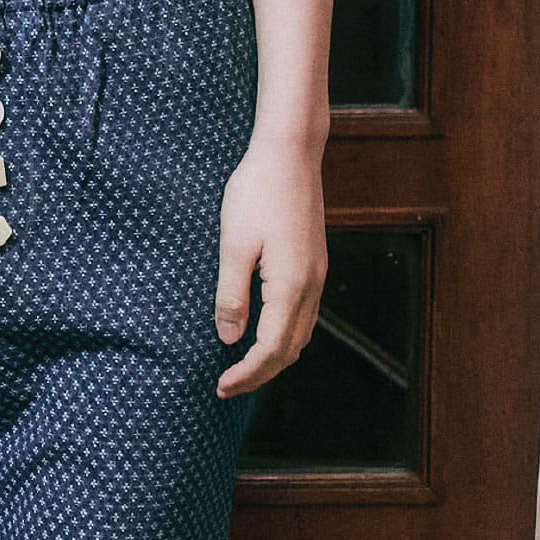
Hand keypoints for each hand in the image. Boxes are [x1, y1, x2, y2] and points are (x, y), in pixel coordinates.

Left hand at [212, 136, 326, 396]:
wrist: (290, 153)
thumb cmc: (256, 192)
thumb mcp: (233, 244)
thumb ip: (231, 295)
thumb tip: (229, 339)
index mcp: (291, 286)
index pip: (271, 349)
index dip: (247, 374)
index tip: (221, 387)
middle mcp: (312, 286)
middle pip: (291, 350)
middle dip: (260, 373)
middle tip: (227, 386)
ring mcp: (317, 274)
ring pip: (302, 334)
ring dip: (275, 356)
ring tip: (243, 366)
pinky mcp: (314, 262)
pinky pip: (305, 314)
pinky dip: (285, 335)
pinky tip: (263, 331)